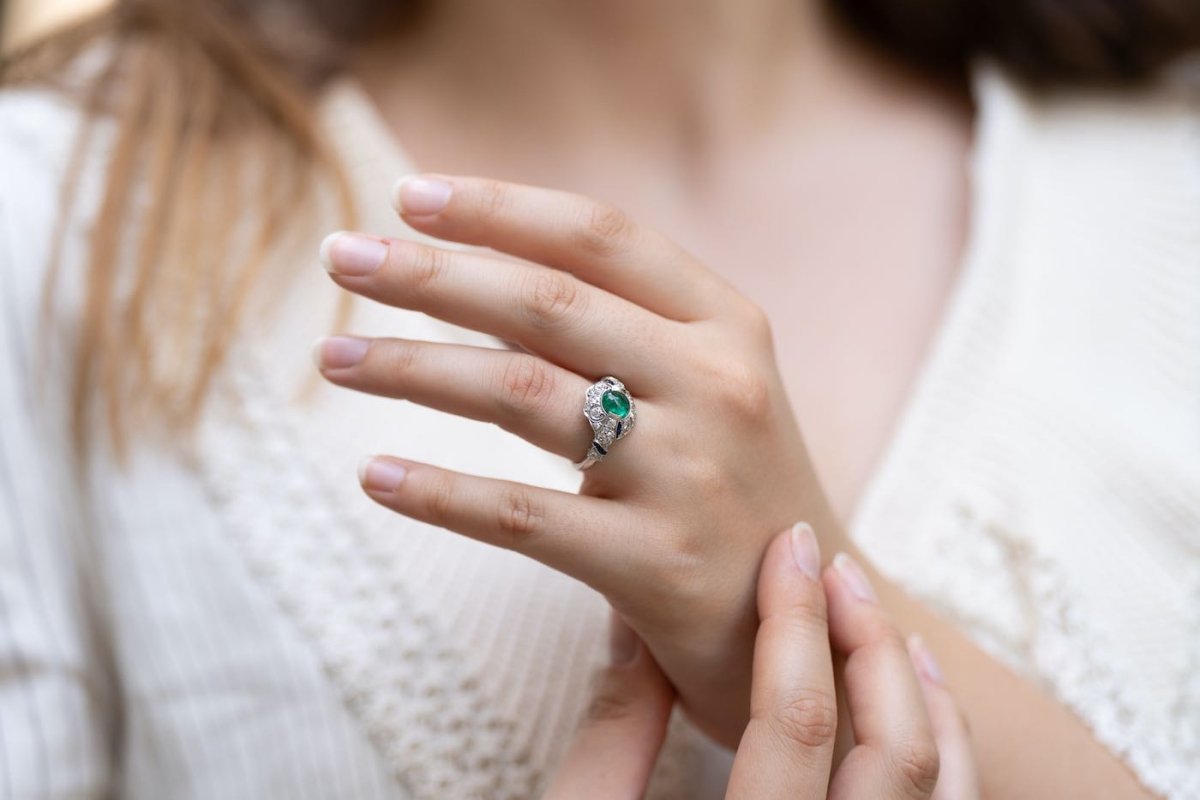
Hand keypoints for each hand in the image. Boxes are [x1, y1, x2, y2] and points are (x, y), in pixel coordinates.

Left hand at [315, 174, 843, 744]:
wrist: (818, 623)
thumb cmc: (739, 489)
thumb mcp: (713, 387)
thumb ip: (623, 329)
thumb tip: (484, 273)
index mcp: (727, 326)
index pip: (600, 237)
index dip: (498, 208)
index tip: (409, 197)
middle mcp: (715, 385)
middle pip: (545, 303)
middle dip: (429, 273)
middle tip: (342, 257)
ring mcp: (688, 475)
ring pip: (520, 397)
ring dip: (411, 368)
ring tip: (334, 356)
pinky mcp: (656, 565)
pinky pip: (521, 518)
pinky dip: (438, 493)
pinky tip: (375, 477)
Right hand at [544, 526, 978, 798]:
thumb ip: (612, 736)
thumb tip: (636, 629)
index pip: (792, 723)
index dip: (792, 619)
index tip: (787, 548)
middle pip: (895, 758)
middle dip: (868, 645)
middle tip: (832, 569)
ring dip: (928, 705)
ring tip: (890, 631)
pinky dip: (943, 767)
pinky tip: (916, 721)